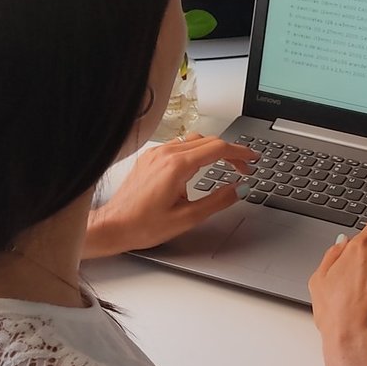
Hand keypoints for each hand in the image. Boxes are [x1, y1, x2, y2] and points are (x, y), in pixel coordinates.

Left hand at [84, 134, 256, 255]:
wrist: (113, 226)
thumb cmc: (143, 225)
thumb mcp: (188, 218)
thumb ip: (218, 201)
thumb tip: (238, 188)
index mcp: (177, 166)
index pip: (218, 148)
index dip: (240, 153)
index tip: (253, 159)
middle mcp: (166, 153)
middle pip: (209, 141)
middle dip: (230, 152)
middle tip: (244, 168)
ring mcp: (156, 153)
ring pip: (194, 140)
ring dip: (213, 149)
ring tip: (225, 166)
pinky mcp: (150, 157)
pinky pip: (179, 145)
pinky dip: (196, 151)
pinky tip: (200, 166)